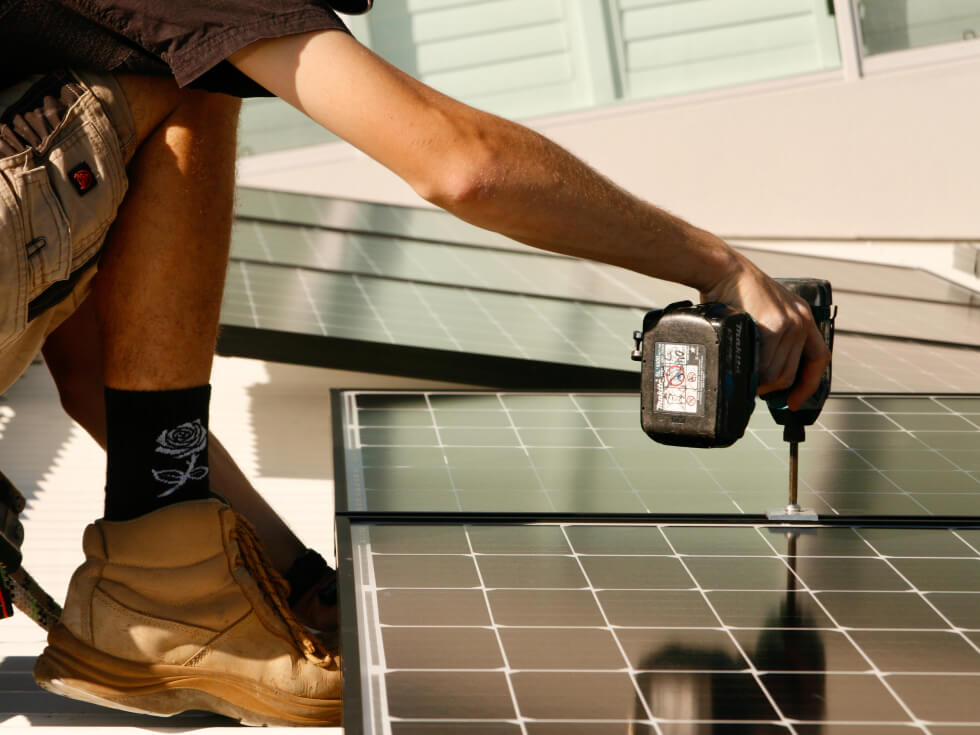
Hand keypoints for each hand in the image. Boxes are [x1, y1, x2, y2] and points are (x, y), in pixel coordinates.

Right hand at [701, 251, 829, 410]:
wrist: (725, 270)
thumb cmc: (734, 290)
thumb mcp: (762, 312)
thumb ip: (768, 337)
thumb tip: (760, 370)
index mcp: (801, 317)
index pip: (818, 359)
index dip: (808, 385)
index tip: (794, 401)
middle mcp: (802, 321)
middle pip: (793, 373)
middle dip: (774, 389)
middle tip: (757, 390)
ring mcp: (790, 323)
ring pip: (780, 373)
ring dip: (762, 383)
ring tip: (747, 379)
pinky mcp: (775, 325)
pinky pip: (766, 364)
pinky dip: (754, 374)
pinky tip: (744, 371)